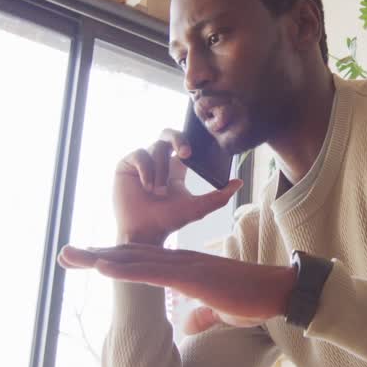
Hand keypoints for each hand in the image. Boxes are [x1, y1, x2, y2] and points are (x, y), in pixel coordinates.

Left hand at [59, 244, 295, 331]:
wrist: (281, 291)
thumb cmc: (255, 300)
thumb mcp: (220, 310)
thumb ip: (202, 313)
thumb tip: (188, 323)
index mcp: (185, 267)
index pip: (142, 261)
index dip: (113, 260)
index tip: (87, 260)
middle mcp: (181, 261)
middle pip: (130, 255)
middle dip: (95, 255)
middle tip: (64, 253)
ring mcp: (186, 266)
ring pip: (135, 260)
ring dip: (100, 258)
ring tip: (71, 255)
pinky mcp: (193, 277)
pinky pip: (152, 272)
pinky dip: (125, 270)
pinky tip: (102, 266)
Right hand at [114, 130, 242, 243]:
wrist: (144, 232)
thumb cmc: (169, 221)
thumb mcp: (198, 208)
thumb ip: (219, 196)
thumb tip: (239, 182)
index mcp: (176, 168)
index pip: (183, 143)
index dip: (189, 140)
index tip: (195, 150)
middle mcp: (159, 162)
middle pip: (168, 134)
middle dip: (178, 138)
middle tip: (187, 152)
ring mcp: (142, 163)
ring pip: (155, 149)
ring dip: (161, 171)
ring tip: (158, 192)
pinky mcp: (126, 165)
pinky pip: (139, 155)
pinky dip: (146, 170)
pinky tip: (146, 187)